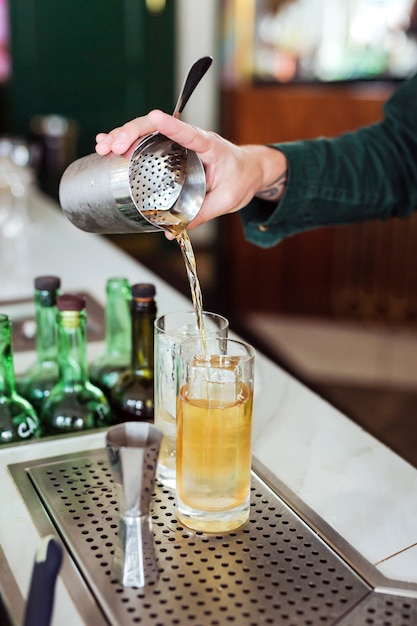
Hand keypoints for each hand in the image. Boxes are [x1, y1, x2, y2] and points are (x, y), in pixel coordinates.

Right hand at [96, 110, 286, 231]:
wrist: (251, 170)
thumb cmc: (242, 179)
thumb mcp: (227, 200)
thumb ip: (201, 214)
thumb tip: (172, 231)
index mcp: (209, 147)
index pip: (189, 133)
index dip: (171, 125)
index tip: (154, 117)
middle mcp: (191, 139)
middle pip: (158, 128)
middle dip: (133, 133)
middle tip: (115, 145)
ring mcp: (179, 143)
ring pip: (148, 132)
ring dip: (123, 136)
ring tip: (103, 146)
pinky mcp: (172, 151)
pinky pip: (147, 143)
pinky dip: (127, 145)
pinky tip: (108, 148)